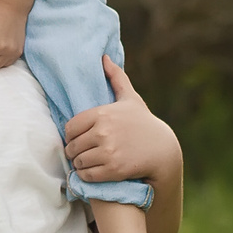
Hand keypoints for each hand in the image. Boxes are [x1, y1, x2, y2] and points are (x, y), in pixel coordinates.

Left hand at [63, 57, 179, 185]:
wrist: (162, 150)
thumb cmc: (143, 123)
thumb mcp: (130, 99)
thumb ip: (116, 78)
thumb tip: (104, 57)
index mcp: (102, 114)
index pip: (70, 127)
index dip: (71, 135)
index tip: (78, 138)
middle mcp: (103, 132)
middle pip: (72, 146)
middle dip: (75, 151)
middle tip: (81, 153)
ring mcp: (108, 152)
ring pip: (78, 162)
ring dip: (80, 164)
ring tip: (87, 162)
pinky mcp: (113, 170)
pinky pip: (87, 175)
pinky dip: (86, 175)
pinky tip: (93, 171)